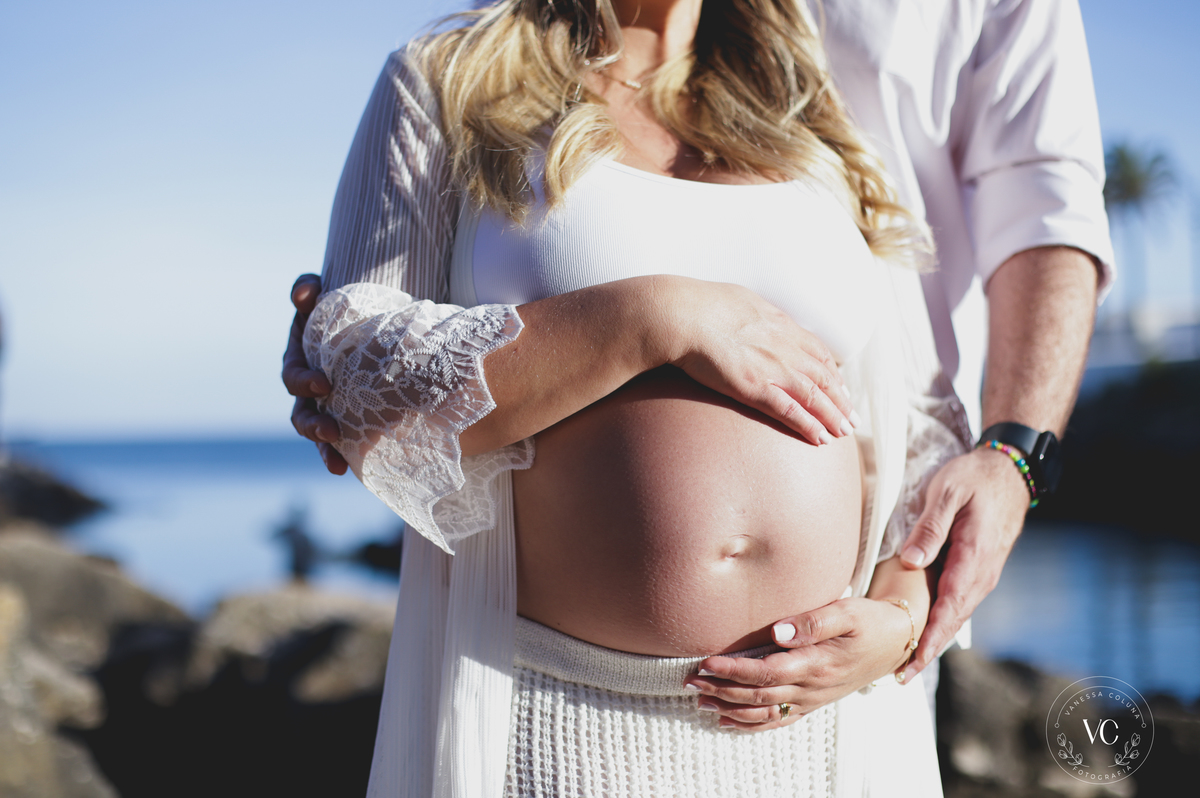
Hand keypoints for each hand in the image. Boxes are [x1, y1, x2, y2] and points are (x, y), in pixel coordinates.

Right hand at [282, 273, 347, 474]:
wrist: (374, 321)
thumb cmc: (343, 306)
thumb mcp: (324, 294)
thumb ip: (308, 287)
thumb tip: (303, 295)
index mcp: (300, 361)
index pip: (294, 376)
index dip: (304, 382)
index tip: (324, 383)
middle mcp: (310, 390)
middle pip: (302, 414)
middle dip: (313, 426)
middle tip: (329, 430)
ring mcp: (330, 407)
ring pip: (319, 436)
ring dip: (325, 450)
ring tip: (337, 464)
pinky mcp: (354, 419)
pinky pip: (346, 443)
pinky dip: (344, 458)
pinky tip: (350, 471)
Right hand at [667, 279, 859, 445]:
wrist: (680, 314)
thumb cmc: (700, 305)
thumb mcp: (739, 300)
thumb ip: (755, 313)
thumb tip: (754, 316)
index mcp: (780, 324)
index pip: (817, 351)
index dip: (832, 373)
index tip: (840, 387)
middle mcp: (784, 346)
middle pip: (824, 376)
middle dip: (841, 399)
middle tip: (851, 418)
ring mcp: (772, 368)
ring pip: (815, 396)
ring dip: (833, 416)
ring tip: (844, 432)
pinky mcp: (755, 387)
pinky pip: (790, 411)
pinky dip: (809, 425)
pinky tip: (821, 439)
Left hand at [684, 597, 914, 730]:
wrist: (897, 641)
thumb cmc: (869, 621)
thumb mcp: (847, 612)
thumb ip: (812, 621)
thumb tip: (777, 631)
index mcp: (817, 663)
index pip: (766, 672)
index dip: (734, 670)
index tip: (706, 662)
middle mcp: (812, 687)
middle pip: (759, 695)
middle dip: (721, 689)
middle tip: (689, 681)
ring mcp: (812, 699)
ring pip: (764, 712)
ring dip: (730, 708)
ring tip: (699, 700)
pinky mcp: (813, 702)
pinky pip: (779, 720)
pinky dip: (751, 724)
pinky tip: (727, 721)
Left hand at [896, 446, 1028, 681]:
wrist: (1010, 471)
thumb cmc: (974, 478)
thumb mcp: (947, 493)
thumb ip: (930, 527)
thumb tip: (912, 561)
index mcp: (973, 557)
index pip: (949, 608)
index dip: (930, 640)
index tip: (912, 664)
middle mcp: (981, 573)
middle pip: (953, 621)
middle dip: (928, 650)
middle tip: (900, 676)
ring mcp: (982, 573)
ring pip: (956, 614)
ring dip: (935, 639)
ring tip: (907, 662)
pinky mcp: (978, 569)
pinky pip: (958, 601)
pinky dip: (942, 620)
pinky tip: (925, 629)